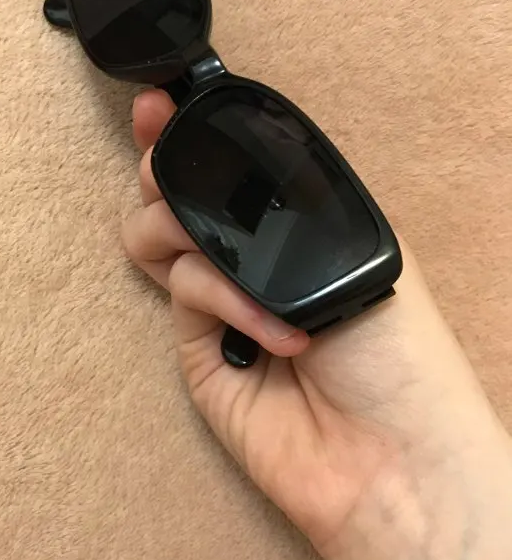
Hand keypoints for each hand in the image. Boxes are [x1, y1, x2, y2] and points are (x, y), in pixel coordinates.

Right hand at [122, 90, 500, 557]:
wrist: (392, 456)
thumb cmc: (402, 352)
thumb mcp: (364, 248)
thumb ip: (292, 196)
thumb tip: (228, 160)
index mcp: (294, 225)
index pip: (230, 165)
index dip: (192, 132)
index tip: (163, 103)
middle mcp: (250, 257)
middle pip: (177, 191)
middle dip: (164, 161)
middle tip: (161, 149)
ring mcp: (217, 303)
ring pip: (157, 233)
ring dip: (180, 223)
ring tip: (224, 254)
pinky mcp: (196, 348)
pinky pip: (184, 289)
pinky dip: (223, 296)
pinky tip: (276, 333)